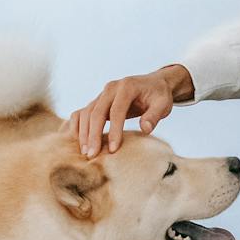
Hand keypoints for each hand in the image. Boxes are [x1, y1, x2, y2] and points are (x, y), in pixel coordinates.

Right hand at [69, 65, 191, 156]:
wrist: (154, 84)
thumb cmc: (159, 95)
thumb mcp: (163, 104)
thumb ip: (155, 115)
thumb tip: (145, 129)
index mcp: (127, 87)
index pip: (116, 110)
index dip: (114, 130)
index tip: (113, 149)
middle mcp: (110, 88)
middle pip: (96, 112)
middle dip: (93, 135)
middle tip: (92, 155)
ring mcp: (101, 94)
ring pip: (86, 113)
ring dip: (83, 133)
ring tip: (86, 152)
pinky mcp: (97, 102)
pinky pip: (81, 112)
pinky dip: (77, 126)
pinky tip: (76, 141)